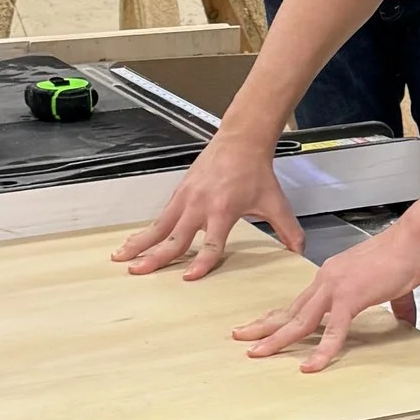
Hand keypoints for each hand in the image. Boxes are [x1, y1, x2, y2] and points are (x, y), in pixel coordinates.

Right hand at [116, 135, 304, 279]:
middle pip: (175, 237)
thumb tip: (300, 252)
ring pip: (159, 226)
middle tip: (137, 272)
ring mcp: (186, 197)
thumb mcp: (275, 202)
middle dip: (155, 256)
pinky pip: (160, 216)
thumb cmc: (257, 173)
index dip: (201, 261)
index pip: (211, 243)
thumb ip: (287, 229)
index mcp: (223, 209)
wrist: (241, 140)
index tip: (188, 278)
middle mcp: (199, 205)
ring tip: (120, 258)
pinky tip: (134, 242)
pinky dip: (146, 230)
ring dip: (140, 243)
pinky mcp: (179, 192)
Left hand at [234, 224, 419, 371]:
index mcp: (331, 276)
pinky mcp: (350, 298)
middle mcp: (326, 281)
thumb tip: (406, 321)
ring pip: (300, 321)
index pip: (298, 301)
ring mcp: (335, 289)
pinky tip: (310, 365)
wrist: (413, 241)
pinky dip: (321, 350)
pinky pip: (333, 331)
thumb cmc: (403, 256)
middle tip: (242, 339)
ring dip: (277, 338)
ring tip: (258, 352)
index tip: (260, 326)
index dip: (277, 316)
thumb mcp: (393, 287)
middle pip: (290, 310)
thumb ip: (396, 307)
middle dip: (264, 326)